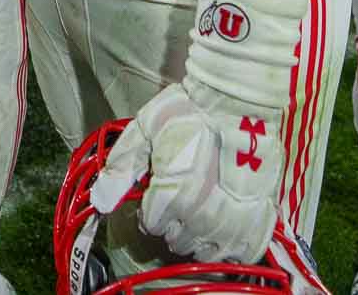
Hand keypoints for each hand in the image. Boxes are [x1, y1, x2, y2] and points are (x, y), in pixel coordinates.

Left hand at [89, 83, 278, 264]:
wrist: (241, 105)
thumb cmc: (189, 113)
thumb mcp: (145, 128)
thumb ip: (122, 165)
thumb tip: (100, 200)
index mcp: (169, 196)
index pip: (150, 224)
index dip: (150, 208)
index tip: (158, 191)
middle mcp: (198, 217)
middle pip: (175, 240)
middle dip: (172, 222)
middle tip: (181, 197)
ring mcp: (231, 222)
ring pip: (205, 251)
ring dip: (199, 236)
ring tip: (202, 211)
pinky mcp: (257, 221)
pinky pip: (239, 253)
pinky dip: (230, 245)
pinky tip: (226, 226)